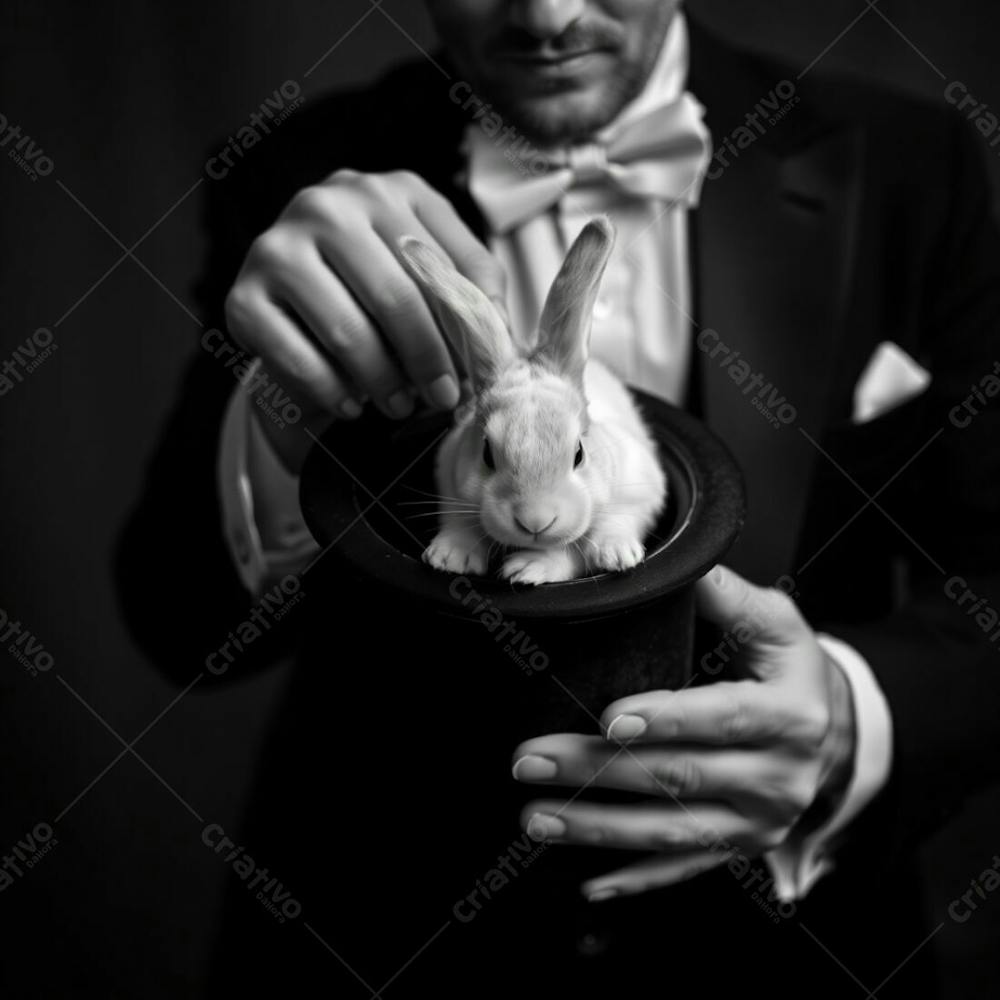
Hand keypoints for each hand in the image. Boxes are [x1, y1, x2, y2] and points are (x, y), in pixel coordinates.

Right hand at [224, 169, 506, 470]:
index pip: (437, 266)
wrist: (301, 304)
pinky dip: (331, 391)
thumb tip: (498, 337)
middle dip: (425, 360)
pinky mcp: (243, 295)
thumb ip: (473, 291)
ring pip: (347, 329)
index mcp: (387, 192)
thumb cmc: (382, 286)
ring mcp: (277, 246)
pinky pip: (296, 356)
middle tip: (441, 399)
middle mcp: (326, 205)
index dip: (461, 329)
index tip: (475, 376)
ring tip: (400, 406)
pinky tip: (352, 405)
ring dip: (382, 381)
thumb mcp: (435, 271)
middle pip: (395, 297)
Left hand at [511, 564, 856, 900]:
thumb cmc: (790, 668)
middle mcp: (779, 778)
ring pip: (671, 830)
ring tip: (536, 816)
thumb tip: (676, 566)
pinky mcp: (740, 849)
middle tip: (531, 759)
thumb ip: (726, 596)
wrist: (832, 730)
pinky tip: (587, 882)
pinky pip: (683, 868)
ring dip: (599, 828)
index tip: (609, 720)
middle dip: (599, 770)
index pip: (724, 718)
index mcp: (790, 715)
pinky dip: (635, 878)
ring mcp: (758, 823)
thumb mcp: (775, 623)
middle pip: (680, 776)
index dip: (669, 720)